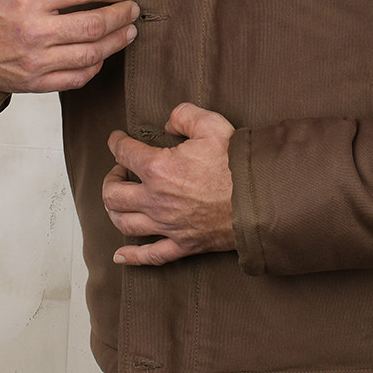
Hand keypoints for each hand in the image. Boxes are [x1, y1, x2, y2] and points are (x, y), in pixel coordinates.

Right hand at [0, 0, 138, 92]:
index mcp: (26, 0)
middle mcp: (32, 31)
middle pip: (93, 24)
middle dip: (120, 15)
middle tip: (131, 10)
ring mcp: (35, 61)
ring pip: (92, 53)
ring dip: (117, 41)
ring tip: (128, 31)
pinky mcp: (36, 83)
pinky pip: (78, 77)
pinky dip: (96, 65)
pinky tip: (103, 54)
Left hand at [104, 102, 235, 266]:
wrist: (262, 198)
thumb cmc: (237, 163)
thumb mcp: (212, 124)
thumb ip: (184, 115)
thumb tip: (169, 123)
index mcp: (158, 168)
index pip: (124, 153)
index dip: (116, 143)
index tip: (117, 140)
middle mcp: (156, 200)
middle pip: (113, 194)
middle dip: (110, 180)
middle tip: (119, 172)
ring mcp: (167, 225)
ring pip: (124, 224)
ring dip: (114, 211)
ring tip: (118, 202)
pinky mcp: (183, 244)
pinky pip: (150, 256)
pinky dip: (132, 257)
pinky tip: (119, 255)